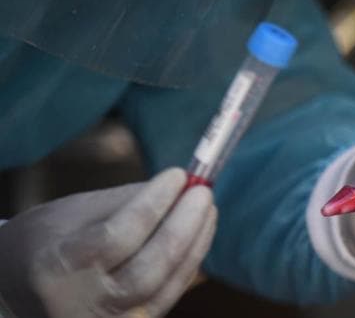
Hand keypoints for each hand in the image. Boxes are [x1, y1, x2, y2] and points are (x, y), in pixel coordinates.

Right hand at [0, 168, 216, 317]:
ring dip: (195, 243)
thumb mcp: (73, 212)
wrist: (21, 290)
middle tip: (203, 192)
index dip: (153, 204)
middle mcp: (82, 304)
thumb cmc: (48, 241)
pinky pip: (169, 294)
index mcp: (58, 268)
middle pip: (147, 268)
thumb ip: (126, 200)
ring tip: (208, 209)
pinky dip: (188, 262)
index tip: (179, 175)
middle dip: (183, 225)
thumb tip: (178, 187)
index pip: (115, 237)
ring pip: (165, 286)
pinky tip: (200, 235)